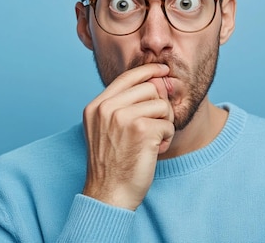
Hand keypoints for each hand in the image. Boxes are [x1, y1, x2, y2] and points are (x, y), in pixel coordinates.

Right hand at [82, 63, 174, 210]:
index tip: (163, 70)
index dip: (148, 70)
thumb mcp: (106, 129)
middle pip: (149, 88)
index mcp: (96, 106)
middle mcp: (107, 108)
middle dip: (160, 106)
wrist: (108, 194)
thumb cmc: (111, 165)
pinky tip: (154, 151)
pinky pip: (168, 124)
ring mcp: (123, 118)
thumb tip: (157, 81)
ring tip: (153, 141)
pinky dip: (166, 139)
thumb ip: (123, 105)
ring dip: (164, 124)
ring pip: (162, 105)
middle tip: (157, 126)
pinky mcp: (141, 130)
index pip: (127, 77)